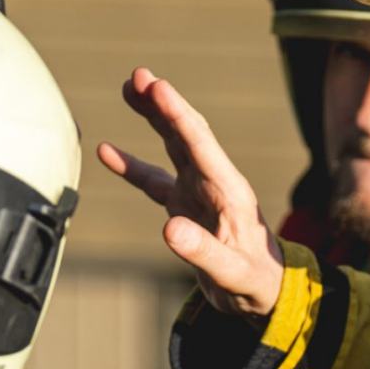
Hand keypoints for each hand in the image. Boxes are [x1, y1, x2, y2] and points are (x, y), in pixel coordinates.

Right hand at [98, 68, 283, 324]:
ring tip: (128, 88)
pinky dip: (130, 166)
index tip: (156, 86)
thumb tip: (169, 229)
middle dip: (163, 104)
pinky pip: (153, 179)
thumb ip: (203, 252)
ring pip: (172, 145)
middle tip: (137, 76)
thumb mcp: (233, 274)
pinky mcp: (184, 206)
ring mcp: (198, 191)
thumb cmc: (254, 283)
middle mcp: (213, 183)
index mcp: (229, 191)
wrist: (263, 292)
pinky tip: (106, 151)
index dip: (177, 114)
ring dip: (152, 117)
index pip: (200, 143)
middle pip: (186, 133)